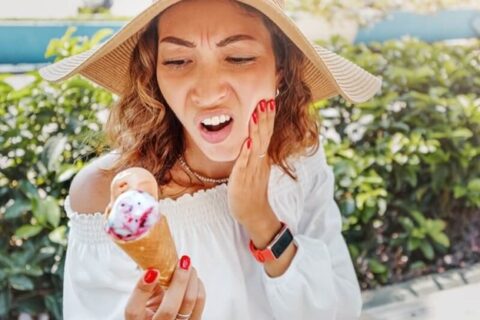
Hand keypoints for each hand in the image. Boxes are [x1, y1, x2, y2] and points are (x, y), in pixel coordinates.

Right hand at [125, 256, 205, 319]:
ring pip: (188, 303)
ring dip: (191, 279)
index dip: (141, 290)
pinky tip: (192, 278)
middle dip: (179, 281)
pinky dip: (197, 285)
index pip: (133, 311)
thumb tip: (154, 257)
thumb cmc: (151, 308)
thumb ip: (146, 283)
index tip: (151, 270)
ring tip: (187, 265)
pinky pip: (199, 301)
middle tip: (182, 261)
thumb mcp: (142, 298)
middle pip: (169, 309)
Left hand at [228, 98, 275, 226]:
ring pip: (256, 145)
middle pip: (264, 135)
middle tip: (266, 99)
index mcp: (262, 157)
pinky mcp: (243, 178)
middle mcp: (259, 160)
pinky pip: (245, 163)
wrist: (253, 212)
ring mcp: (252, 169)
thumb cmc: (251, 190)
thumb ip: (254, 153)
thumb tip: (251, 138)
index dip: (267, 117)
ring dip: (257, 129)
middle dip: (264, 117)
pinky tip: (248, 141)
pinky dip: (247, 152)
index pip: (267, 133)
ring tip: (257, 112)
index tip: (268, 100)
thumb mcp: (254, 167)